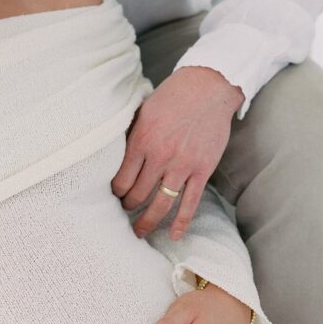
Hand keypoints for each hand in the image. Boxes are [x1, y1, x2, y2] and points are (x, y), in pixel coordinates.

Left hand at [112, 66, 243, 240]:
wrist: (209, 87)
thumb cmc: (173, 96)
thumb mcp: (143, 111)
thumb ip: (131, 136)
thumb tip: (114, 158)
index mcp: (141, 140)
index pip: (121, 180)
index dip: (115, 193)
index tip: (114, 196)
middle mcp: (160, 156)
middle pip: (138, 194)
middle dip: (128, 207)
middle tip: (124, 212)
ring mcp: (182, 165)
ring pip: (160, 204)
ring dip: (148, 222)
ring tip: (140, 232)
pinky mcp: (202, 170)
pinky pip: (189, 203)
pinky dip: (181, 222)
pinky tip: (174, 236)